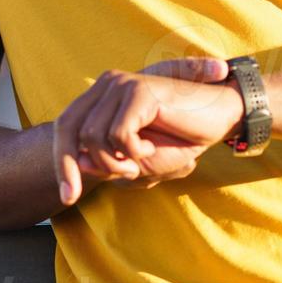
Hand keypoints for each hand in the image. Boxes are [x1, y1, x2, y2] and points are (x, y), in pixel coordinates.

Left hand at [53, 56, 245, 204]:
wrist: (220, 117)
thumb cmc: (180, 138)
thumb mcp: (137, 159)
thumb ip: (107, 160)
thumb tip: (80, 163)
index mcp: (103, 96)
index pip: (65, 127)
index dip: (61, 162)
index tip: (68, 198)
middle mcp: (108, 84)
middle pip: (69, 130)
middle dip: (74, 167)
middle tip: (98, 187)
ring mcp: (122, 85)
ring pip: (92, 137)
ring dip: (116, 160)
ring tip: (142, 158)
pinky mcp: (139, 92)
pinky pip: (119, 135)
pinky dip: (135, 151)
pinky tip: (153, 145)